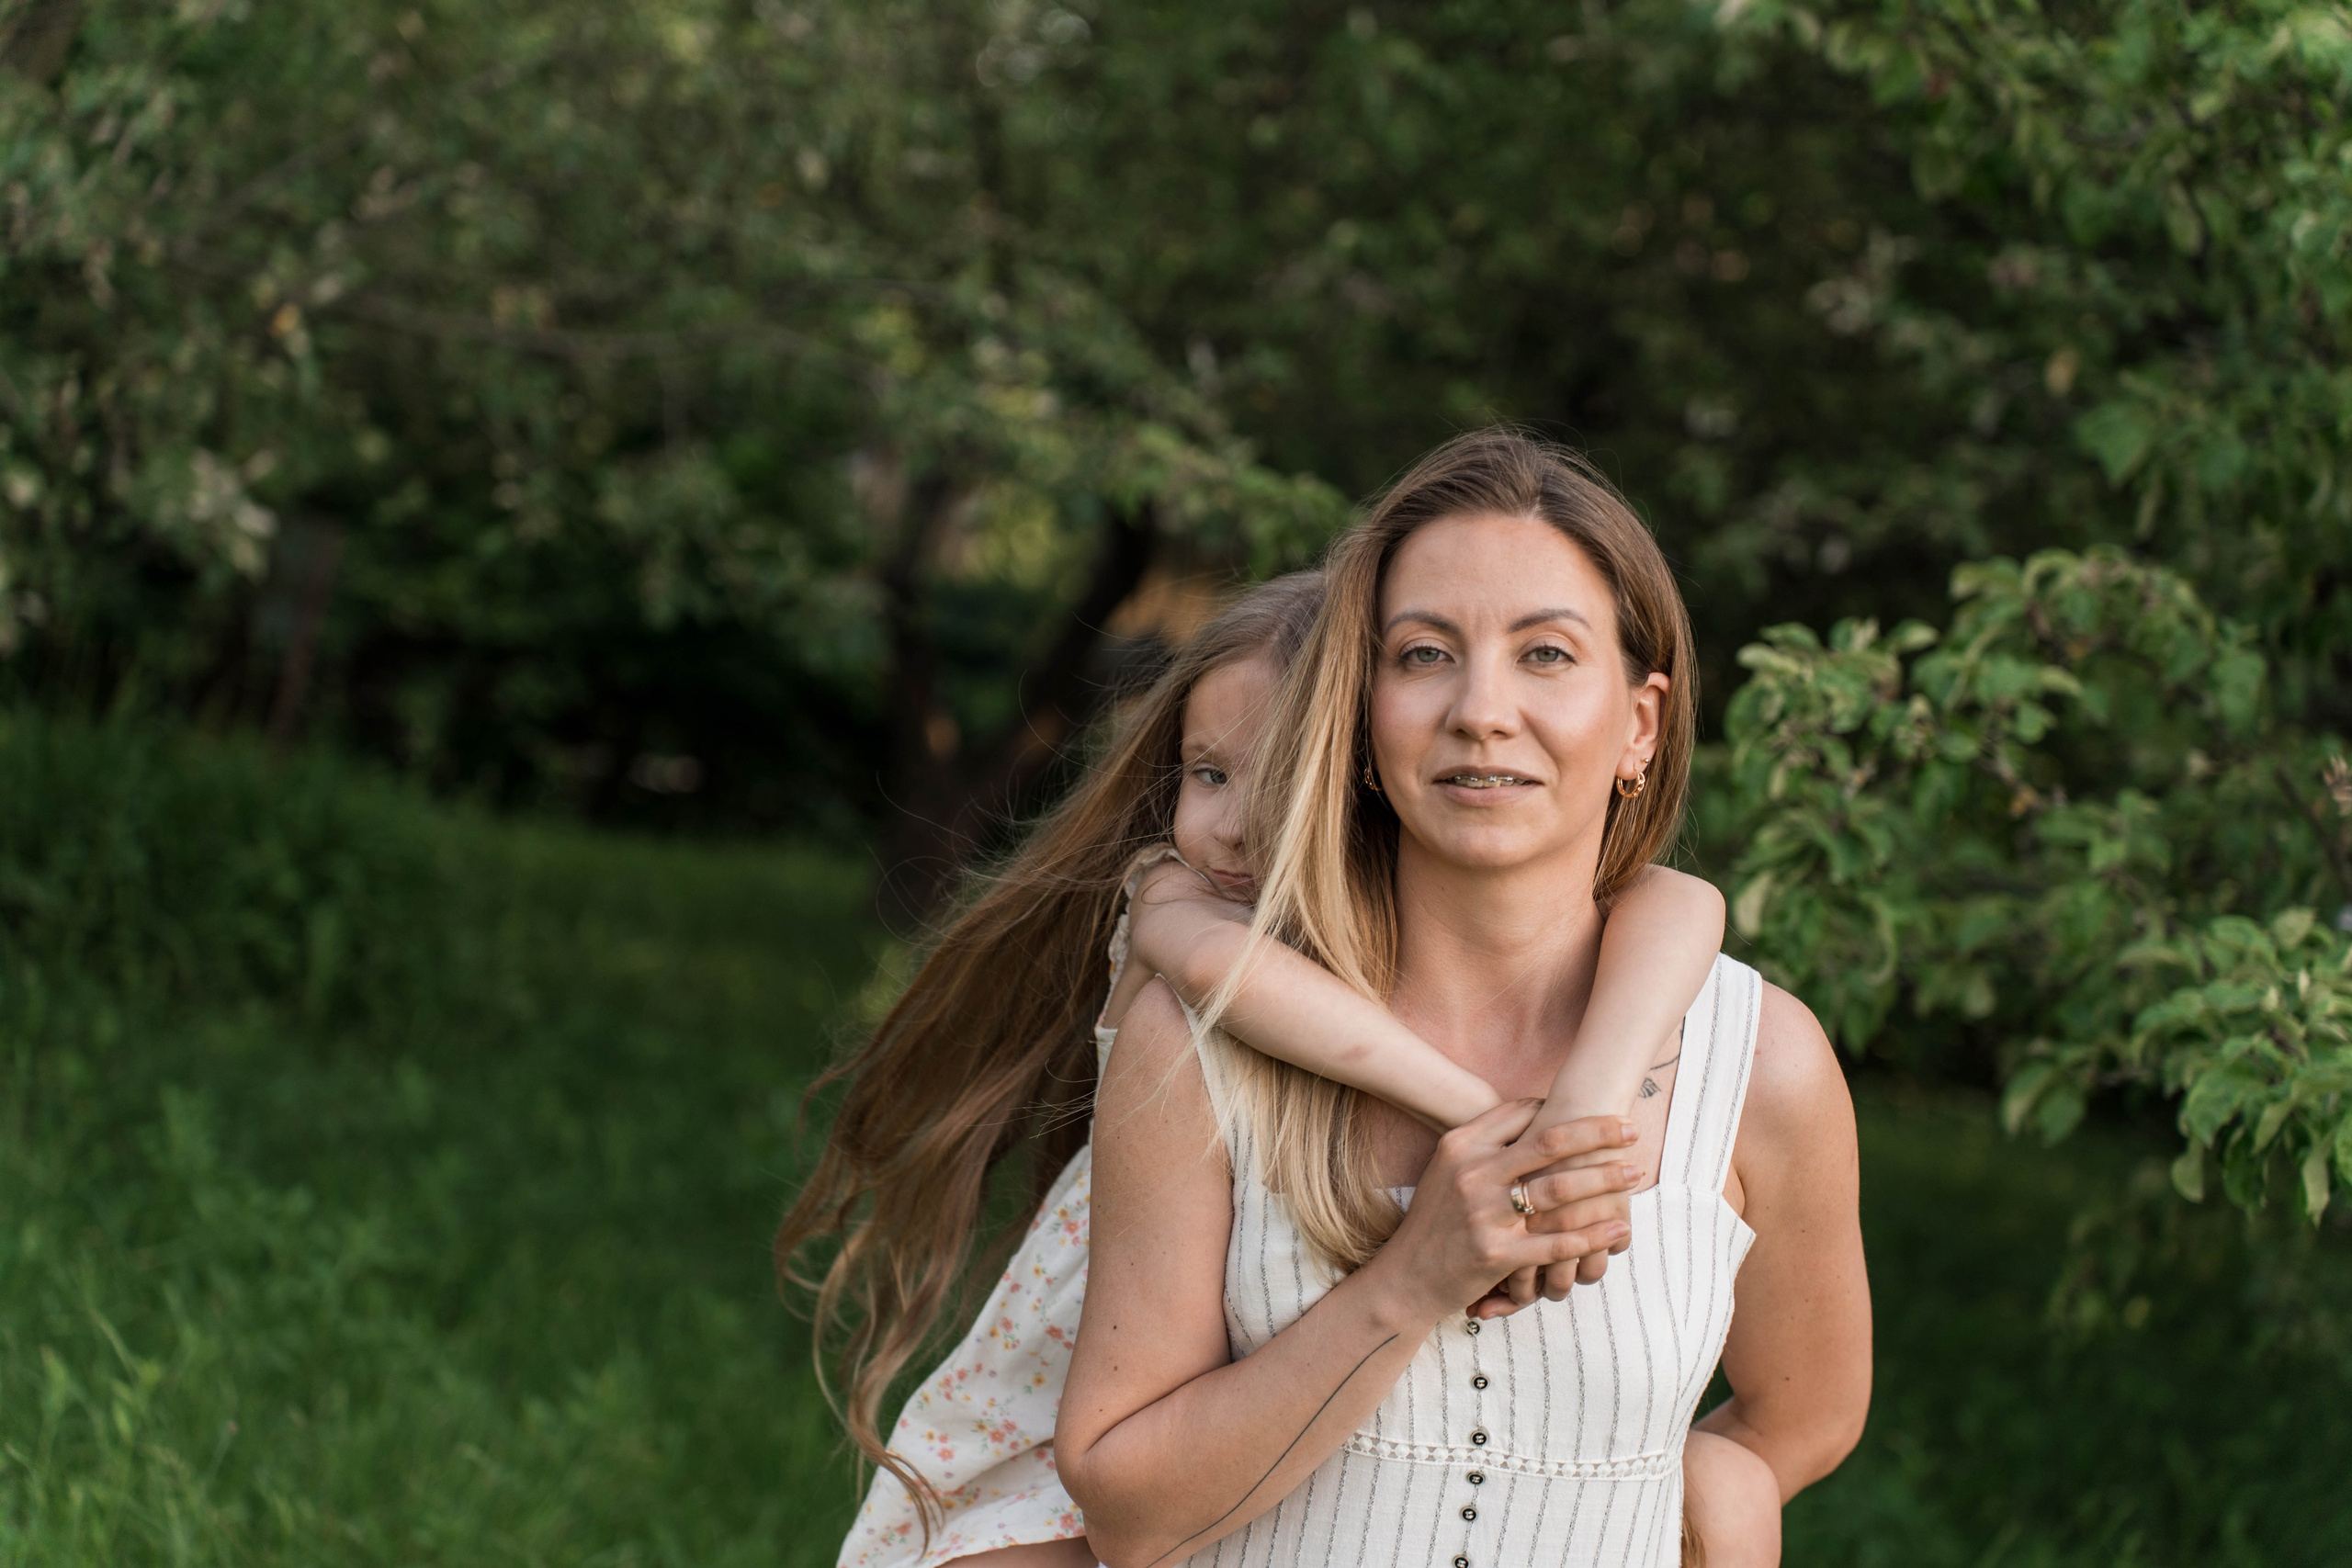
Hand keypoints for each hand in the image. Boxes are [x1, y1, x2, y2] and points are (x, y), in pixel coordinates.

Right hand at [1362, 1100, 1638, 1328]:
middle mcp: (1473, 1173)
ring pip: (1559, 1190)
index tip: (1598, 1112)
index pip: (1524, 1113)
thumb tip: (1536, 1111)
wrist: (1405, 1277)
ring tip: (1635, 1174)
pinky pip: (1556, 1243)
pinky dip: (1593, 1235)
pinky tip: (1618, 1228)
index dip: (1565, 1109)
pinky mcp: (1495, 1253)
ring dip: (1605, 1180)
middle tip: (1633, 1130)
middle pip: (1549, 1141)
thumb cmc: (1436, 1220)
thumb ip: (1485, 1143)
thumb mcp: (1448, 1169)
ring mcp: (1483, 1213)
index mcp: (1462, 1145)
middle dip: (1599, 1133)